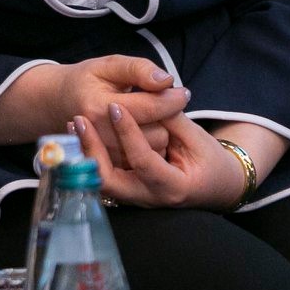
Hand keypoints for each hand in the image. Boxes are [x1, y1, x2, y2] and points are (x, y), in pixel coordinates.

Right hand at [45, 56, 188, 166]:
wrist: (60, 103)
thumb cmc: (87, 80)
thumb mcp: (108, 65)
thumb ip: (138, 69)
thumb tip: (166, 80)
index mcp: (98, 106)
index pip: (149, 107)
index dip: (171, 98)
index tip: (183, 92)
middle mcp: (101, 134)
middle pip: (156, 133)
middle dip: (167, 119)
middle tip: (167, 104)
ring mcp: (106, 154)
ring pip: (155, 149)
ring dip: (161, 134)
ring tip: (154, 118)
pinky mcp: (111, 165)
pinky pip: (147, 160)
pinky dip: (151, 146)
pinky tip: (145, 131)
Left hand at [75, 105, 246, 209]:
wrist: (215, 186)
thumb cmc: (209, 160)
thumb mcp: (197, 137)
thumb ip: (171, 117)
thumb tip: (152, 91)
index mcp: (173, 186)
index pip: (143, 161)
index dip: (129, 132)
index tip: (116, 106)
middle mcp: (150, 197)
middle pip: (110, 181)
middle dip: (92, 150)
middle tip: (80, 120)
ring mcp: (136, 197)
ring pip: (100, 181)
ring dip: (85, 152)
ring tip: (74, 123)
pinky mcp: (128, 191)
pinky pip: (103, 177)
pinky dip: (89, 155)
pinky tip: (80, 133)